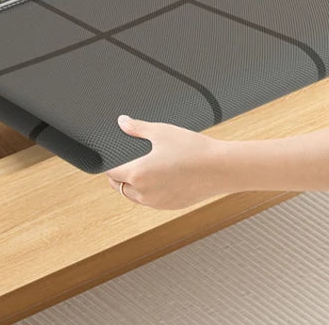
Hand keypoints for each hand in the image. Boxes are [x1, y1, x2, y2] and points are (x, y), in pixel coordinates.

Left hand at [105, 115, 230, 209]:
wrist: (220, 168)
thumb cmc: (192, 148)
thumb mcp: (161, 132)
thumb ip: (137, 128)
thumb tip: (122, 122)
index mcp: (138, 174)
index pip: (110, 173)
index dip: (108, 164)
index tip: (112, 156)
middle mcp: (144, 193)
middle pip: (119, 187)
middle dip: (119, 175)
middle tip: (127, 159)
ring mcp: (157, 203)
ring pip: (134, 196)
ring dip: (132, 185)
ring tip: (144, 167)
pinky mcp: (169, 207)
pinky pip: (150, 201)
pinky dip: (148, 192)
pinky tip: (160, 177)